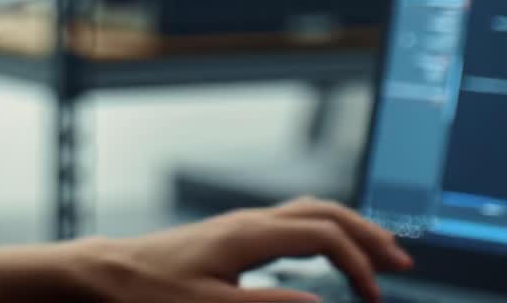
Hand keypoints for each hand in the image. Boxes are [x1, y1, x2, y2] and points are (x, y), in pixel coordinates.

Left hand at [76, 197, 412, 302]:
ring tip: (377, 250)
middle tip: (402, 260)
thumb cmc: (147, 294)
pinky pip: (291, 221)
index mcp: (250, 234)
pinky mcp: (231, 236)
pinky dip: (322, 230)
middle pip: (325, 212)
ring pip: (309, 212)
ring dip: (348, 227)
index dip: (358, 263)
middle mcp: (249, 222)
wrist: (103, 275)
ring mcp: (240, 225)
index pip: (324, 235)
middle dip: (367, 233)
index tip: (374, 297)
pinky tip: (325, 250)